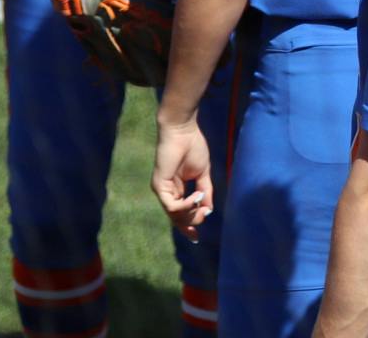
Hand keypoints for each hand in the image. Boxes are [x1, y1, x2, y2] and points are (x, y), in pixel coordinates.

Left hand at [153, 117, 213, 239]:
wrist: (183, 131)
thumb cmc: (193, 147)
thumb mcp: (203, 174)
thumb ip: (205, 192)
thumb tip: (208, 209)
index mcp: (176, 189)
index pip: (179, 214)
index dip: (188, 226)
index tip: (197, 237)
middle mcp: (167, 192)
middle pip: (177, 218)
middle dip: (193, 222)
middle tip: (206, 215)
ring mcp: (162, 190)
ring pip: (174, 215)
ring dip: (191, 214)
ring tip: (203, 206)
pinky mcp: (159, 186)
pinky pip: (171, 206)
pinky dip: (186, 206)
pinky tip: (197, 198)